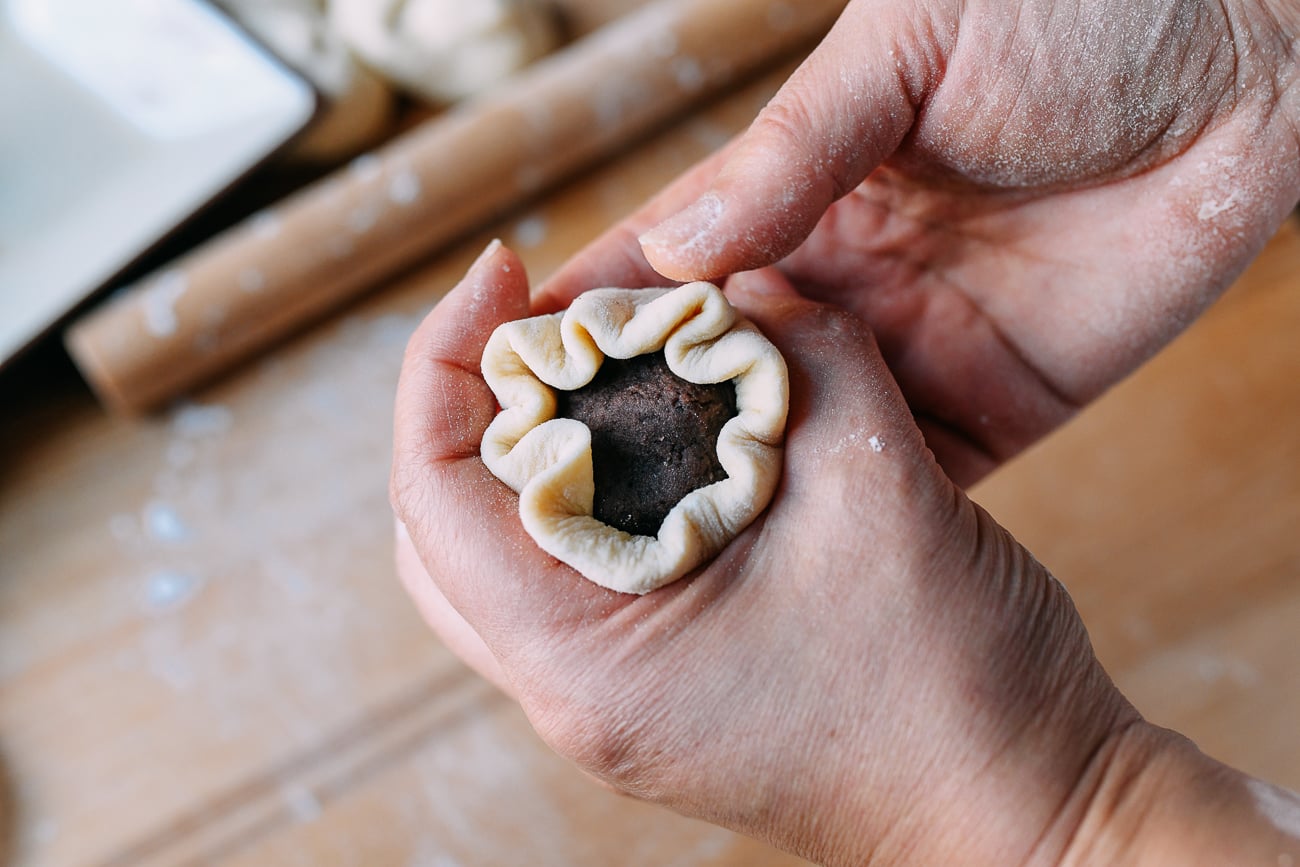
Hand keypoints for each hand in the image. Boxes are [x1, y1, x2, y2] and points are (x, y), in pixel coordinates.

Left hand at [390, 243, 1139, 863]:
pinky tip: (654, 441)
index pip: (432, 491)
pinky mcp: (660, 693)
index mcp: (588, 659)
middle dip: (476, 402)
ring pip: (502, 558)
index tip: (503, 268)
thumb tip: (745, 285)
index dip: (447, 358)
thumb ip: (808, 355)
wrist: (1029, 814)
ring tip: (593, 369)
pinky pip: (573, 581)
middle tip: (547, 320)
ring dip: (528, 452)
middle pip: (445, 526)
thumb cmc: (961, 686)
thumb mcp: (880, 488)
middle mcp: (575, 694)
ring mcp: (613, 703)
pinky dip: (588, 497)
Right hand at [539, 0, 1299, 484]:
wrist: (1253, 55)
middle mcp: (842, 278)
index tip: (505, 369)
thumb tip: (682, 250)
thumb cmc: (1078, 8)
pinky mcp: (993, 406)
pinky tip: (774, 557)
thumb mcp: (909, 47)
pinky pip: (901, 476)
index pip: (667, 261)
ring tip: (641, 544)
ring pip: (794, 436)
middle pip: (714, 366)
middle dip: (639, 418)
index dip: (588, 312)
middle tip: (555, 485)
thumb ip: (796, 151)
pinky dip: (840, 514)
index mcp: (802, 184)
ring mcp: (912, 350)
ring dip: (727, 482)